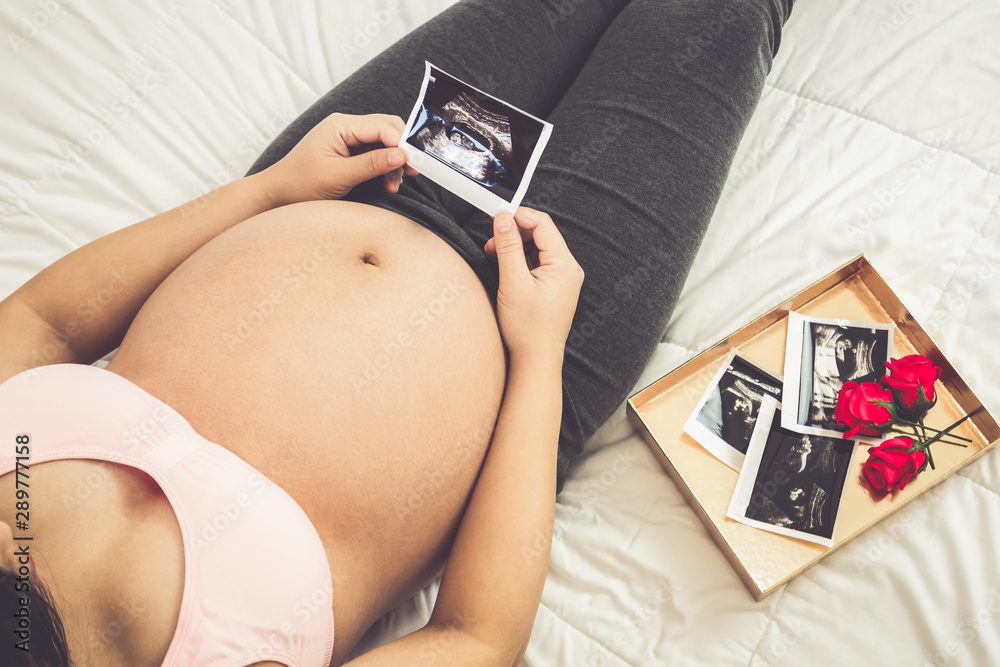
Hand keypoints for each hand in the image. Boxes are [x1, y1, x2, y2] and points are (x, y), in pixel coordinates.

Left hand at [258, 112, 418, 204]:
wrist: (278, 195)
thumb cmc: (300, 183)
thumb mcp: (338, 176)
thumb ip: (371, 164)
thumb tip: (401, 156)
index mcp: (340, 125)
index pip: (381, 126)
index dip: (401, 142)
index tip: (414, 162)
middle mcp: (346, 127)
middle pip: (387, 130)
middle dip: (401, 151)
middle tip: (411, 172)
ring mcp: (349, 139)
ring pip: (385, 144)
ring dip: (394, 163)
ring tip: (394, 185)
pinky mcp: (350, 153)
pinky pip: (376, 155)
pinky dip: (385, 168)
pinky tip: (387, 184)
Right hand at [485, 207, 583, 364]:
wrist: (535, 359)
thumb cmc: (527, 329)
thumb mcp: (513, 283)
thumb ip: (508, 247)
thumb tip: (503, 219)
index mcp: (564, 265)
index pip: (543, 224)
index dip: (519, 216)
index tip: (497, 216)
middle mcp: (568, 269)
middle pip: (541, 234)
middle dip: (515, 232)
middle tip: (492, 240)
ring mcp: (562, 278)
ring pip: (537, 247)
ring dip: (515, 246)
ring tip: (494, 254)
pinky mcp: (554, 286)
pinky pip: (537, 262)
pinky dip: (520, 259)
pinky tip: (505, 266)